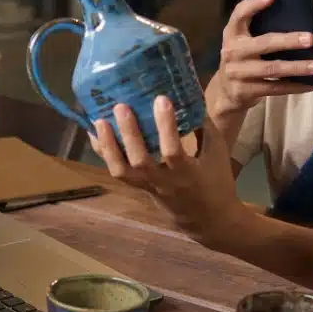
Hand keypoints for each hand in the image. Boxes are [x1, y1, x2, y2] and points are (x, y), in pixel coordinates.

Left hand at [89, 96, 253, 247]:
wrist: (208, 219)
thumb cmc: (216, 181)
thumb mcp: (217, 152)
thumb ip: (203, 124)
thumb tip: (189, 91)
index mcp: (188, 174)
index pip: (173, 151)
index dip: (166, 126)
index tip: (161, 99)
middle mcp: (164, 182)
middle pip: (140, 161)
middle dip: (129, 133)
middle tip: (121, 106)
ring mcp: (148, 186)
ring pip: (122, 170)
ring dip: (108, 145)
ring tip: (99, 120)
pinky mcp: (138, 186)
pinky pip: (116, 171)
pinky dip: (104, 151)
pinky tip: (95, 132)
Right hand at [210, 0, 312, 120]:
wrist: (224, 92)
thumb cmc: (242, 59)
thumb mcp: (242, 41)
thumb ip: (257, 30)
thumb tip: (296, 16)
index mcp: (232, 34)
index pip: (240, 14)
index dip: (254, 4)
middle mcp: (232, 52)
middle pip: (264, 44)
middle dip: (289, 41)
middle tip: (311, 38)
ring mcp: (238, 73)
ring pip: (273, 68)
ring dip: (298, 67)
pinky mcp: (246, 91)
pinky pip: (275, 88)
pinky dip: (295, 86)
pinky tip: (311, 84)